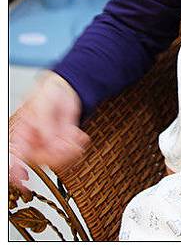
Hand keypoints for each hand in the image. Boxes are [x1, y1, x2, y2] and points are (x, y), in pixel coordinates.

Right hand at [9, 72, 88, 191]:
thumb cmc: (49, 92)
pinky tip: (80, 136)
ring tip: (76, 137)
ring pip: (57, 160)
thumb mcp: (43, 104)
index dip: (15, 169)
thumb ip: (44, 122)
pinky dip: (78, 146)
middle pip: (42, 160)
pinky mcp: (63, 143)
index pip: (15, 155)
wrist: (66, 89)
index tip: (22, 177)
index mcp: (23, 132)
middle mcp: (35, 141)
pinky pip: (70, 154)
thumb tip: (46, 138)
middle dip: (57, 154)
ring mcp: (49, 143)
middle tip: (68, 143)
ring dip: (70, 151)